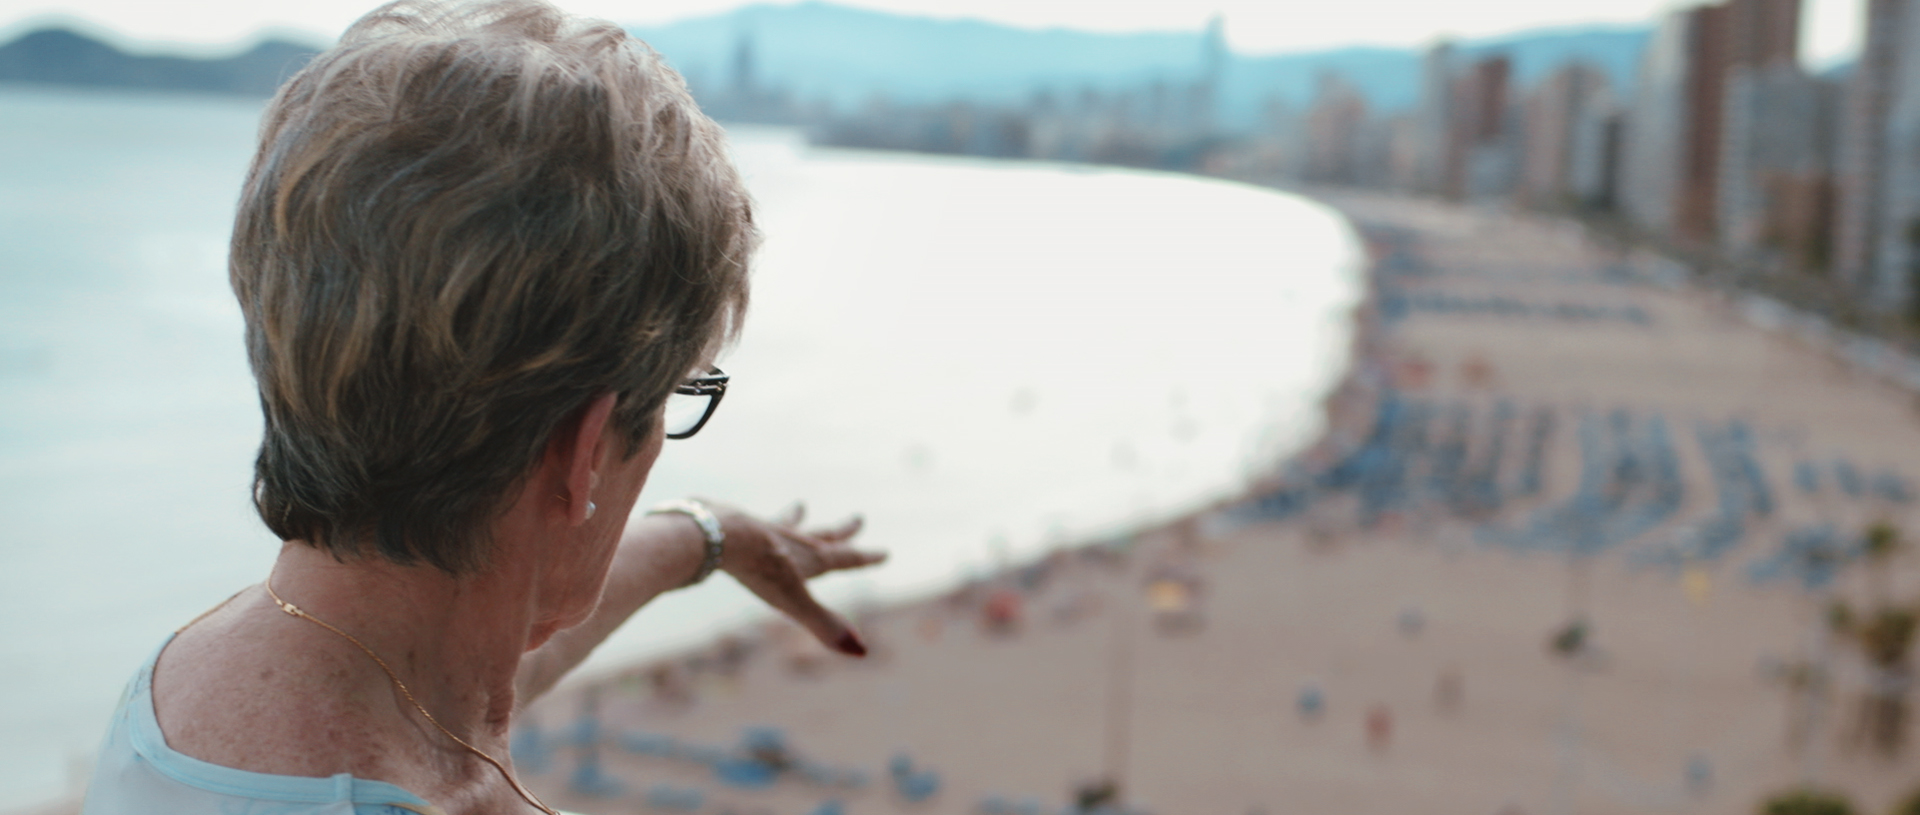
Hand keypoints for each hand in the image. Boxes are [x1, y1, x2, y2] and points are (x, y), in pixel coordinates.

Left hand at [708, 501, 886, 656]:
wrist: (721, 534)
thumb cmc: (759, 568)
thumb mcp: (794, 602)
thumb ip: (824, 626)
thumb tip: (862, 651)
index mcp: (810, 558)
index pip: (845, 558)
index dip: (865, 559)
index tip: (885, 553)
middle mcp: (792, 541)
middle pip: (823, 535)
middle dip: (843, 531)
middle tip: (859, 518)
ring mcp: (764, 530)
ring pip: (788, 523)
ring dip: (796, 517)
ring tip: (800, 504)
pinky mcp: (737, 524)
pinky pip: (750, 521)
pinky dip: (753, 519)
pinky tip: (740, 515)